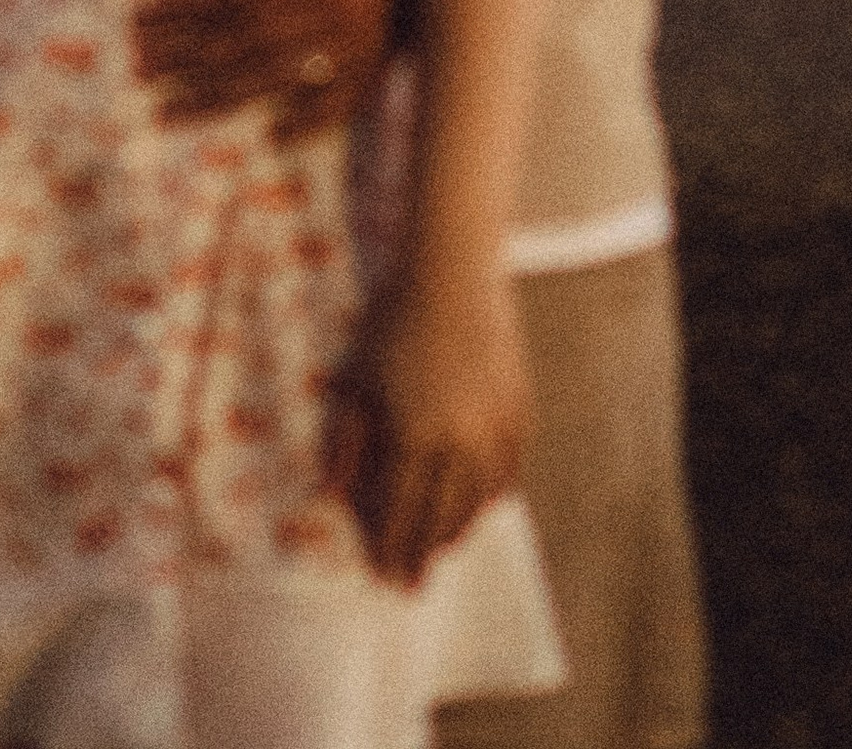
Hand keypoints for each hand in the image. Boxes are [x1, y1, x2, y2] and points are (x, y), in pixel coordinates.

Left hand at [132, 0, 397, 142]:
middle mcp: (336, 17)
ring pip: (273, 82)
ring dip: (213, 100)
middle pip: (242, 46)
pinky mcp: (377, 67)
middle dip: (182, 59)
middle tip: (137, 70)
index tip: (138, 20)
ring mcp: (358, 50)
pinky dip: (308, 125)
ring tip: (165, 113)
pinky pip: (339, 106)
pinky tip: (271, 139)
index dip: (181, 10)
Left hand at [324, 262, 527, 586]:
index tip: (385, 578)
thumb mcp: (356, 379)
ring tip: (443, 545)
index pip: (403, 514)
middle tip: (414, 579)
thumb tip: (332, 494)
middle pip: (444, 518)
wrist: (454, 272)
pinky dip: (492, 497)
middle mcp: (462, 443)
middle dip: (426, 552)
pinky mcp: (520, 411)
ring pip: (480, 502)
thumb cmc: (394, 320)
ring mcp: (497, 429)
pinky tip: (480, 502)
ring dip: (459, 529)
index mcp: (416, 437)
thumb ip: (345, 442)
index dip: (392, 550)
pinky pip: (509, 473)